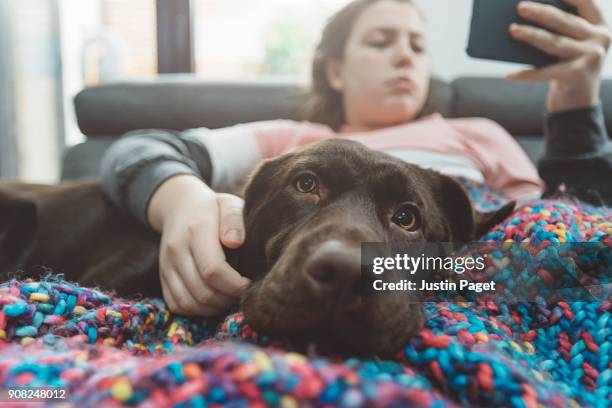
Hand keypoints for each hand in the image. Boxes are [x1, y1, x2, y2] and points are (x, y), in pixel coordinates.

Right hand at [148, 175, 249, 315]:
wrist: (179, 206)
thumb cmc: (213, 208)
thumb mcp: (229, 204)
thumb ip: (234, 220)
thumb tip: (235, 242)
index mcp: (197, 229)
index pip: (213, 270)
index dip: (234, 285)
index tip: (249, 283)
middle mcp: (177, 249)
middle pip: (202, 291)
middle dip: (227, 299)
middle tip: (243, 294)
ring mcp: (167, 265)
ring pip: (189, 302)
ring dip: (213, 308)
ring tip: (230, 298)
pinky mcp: (162, 277)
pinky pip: (177, 305)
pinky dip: (197, 311)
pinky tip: (214, 302)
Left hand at [507, 0, 610, 111]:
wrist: (578, 104)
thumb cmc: (567, 69)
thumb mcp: (570, 48)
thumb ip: (559, 32)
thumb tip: (524, 18)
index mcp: (600, 26)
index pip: (586, 2)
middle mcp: (600, 39)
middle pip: (564, 21)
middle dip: (540, 12)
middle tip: (520, 6)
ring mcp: (591, 57)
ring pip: (554, 43)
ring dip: (530, 35)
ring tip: (511, 30)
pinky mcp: (577, 76)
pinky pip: (545, 72)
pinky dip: (526, 74)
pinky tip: (509, 74)